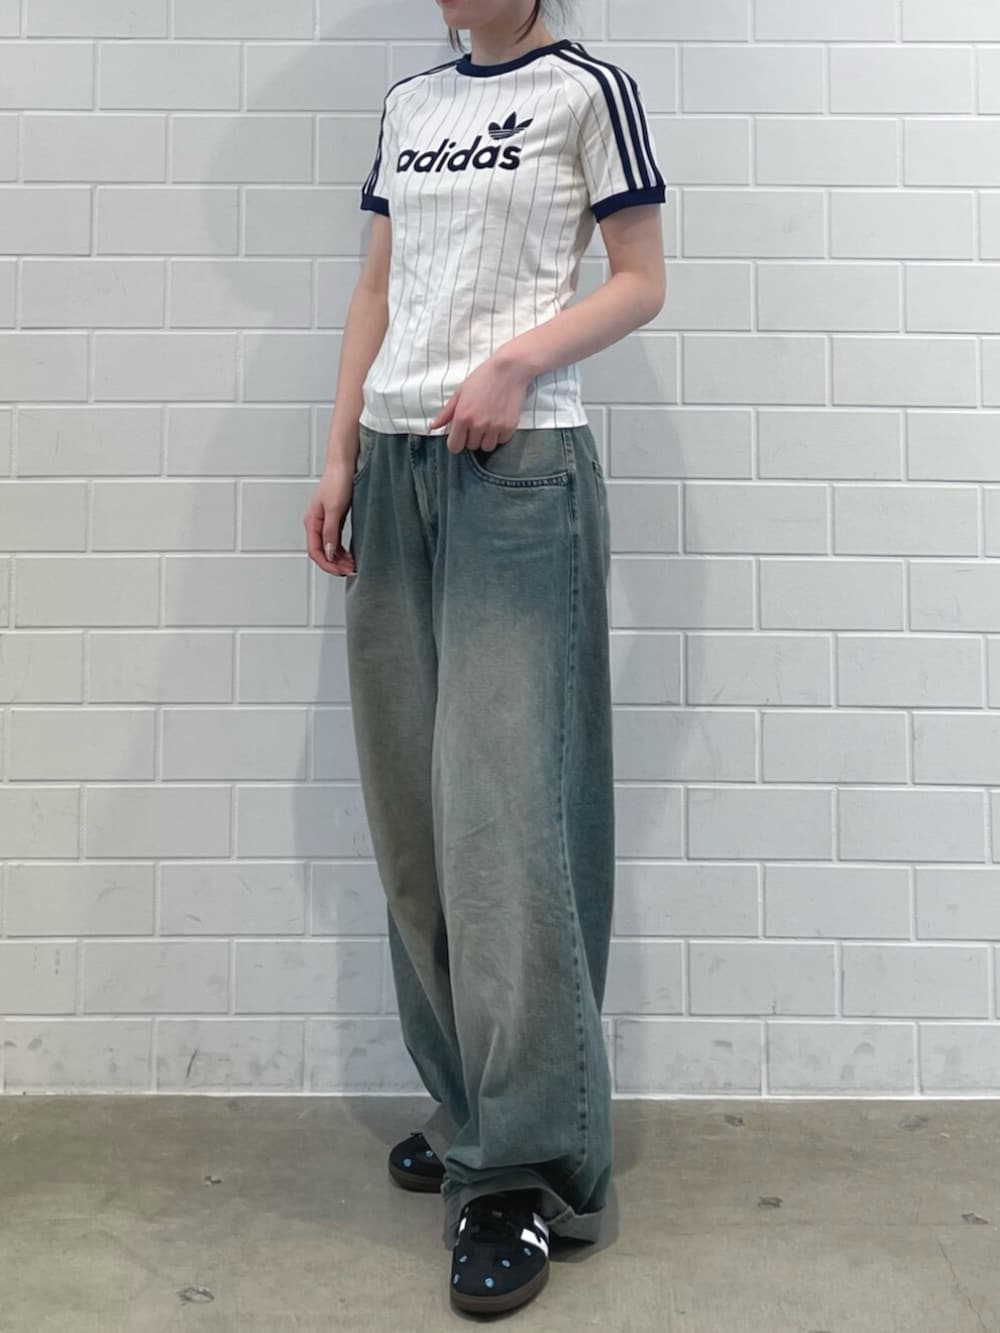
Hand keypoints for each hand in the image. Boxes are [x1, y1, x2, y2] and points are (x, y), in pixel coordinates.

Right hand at [303, 461, 355, 577]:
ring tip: (352, 564)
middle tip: (350, 570)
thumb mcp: (335, 510)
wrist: (343, 465)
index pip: (315, 551)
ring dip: (339, 558)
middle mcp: (316, 523)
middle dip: (334, 564)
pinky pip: (335, 540)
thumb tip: (327, 552)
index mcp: (312, 522)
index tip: (340, 571)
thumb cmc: (337, 481)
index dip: (327, 564)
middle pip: (321, 552)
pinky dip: (341, 550)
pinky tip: (350, 554)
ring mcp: (325, 522)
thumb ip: (330, 532)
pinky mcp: (334, 518)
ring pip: (329, 548)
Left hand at [428, 350, 531, 452]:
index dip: (456, 442)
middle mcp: (477, 425)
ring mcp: (494, 427)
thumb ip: (446, 412)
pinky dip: (499, 435)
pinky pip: (501, 441)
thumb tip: (433, 426)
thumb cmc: (483, 378)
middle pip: (471, 447)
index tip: (461, 435)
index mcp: (462, 417)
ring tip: (488, 423)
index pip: (455, 447)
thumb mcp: (460, 392)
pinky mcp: (509, 427)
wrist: (509, 370)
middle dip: (472, 437)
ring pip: (487, 447)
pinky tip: (499, 421)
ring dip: (486, 439)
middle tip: (477, 422)